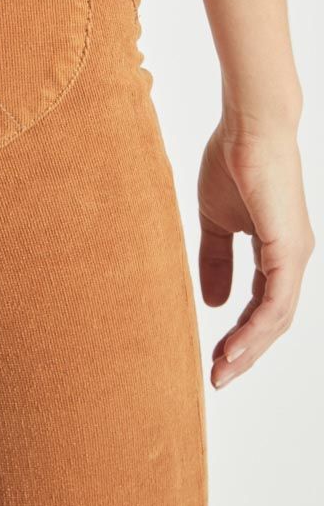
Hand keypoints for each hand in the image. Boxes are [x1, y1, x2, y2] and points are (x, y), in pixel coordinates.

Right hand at [197, 115, 313, 388]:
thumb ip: (215, 260)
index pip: (260, 306)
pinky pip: (275, 302)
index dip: (238, 334)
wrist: (248, 127)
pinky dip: (254, 329)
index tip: (212, 358)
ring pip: (276, 319)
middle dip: (245, 353)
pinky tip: (233, 346)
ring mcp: (294, 256)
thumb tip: (213, 304)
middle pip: (272, 323)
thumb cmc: (232, 162)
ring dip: (249, 349)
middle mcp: (292, 259)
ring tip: (221, 370)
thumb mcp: (215, 221)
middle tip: (217, 378)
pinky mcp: (289, 250)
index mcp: (276, 252)